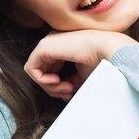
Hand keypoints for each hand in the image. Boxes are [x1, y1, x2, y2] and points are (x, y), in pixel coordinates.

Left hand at [23, 29, 137, 100]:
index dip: (58, 86)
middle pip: (42, 72)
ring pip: (36, 72)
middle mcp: (53, 43)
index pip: (51, 71)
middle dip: (53, 88)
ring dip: (50, 87)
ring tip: (66, 88)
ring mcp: (47, 43)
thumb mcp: (82, 75)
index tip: (71, 92)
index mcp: (62, 47)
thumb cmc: (101, 61)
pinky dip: (42, 81)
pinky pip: (31, 69)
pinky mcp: (42, 47)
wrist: (107, 50)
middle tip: (68, 93)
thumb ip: (70, 82)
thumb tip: (62, 94)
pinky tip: (57, 82)